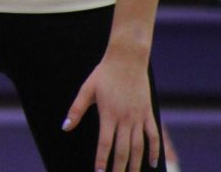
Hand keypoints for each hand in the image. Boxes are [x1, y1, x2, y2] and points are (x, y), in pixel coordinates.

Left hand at [63, 51, 160, 171]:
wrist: (127, 60)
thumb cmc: (103, 74)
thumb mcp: (86, 89)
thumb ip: (76, 109)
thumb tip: (65, 127)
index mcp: (108, 114)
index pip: (105, 143)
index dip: (102, 159)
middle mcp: (125, 119)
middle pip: (123, 150)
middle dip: (119, 167)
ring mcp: (138, 117)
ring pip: (138, 146)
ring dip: (135, 164)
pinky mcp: (148, 114)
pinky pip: (153, 136)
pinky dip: (154, 151)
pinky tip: (152, 164)